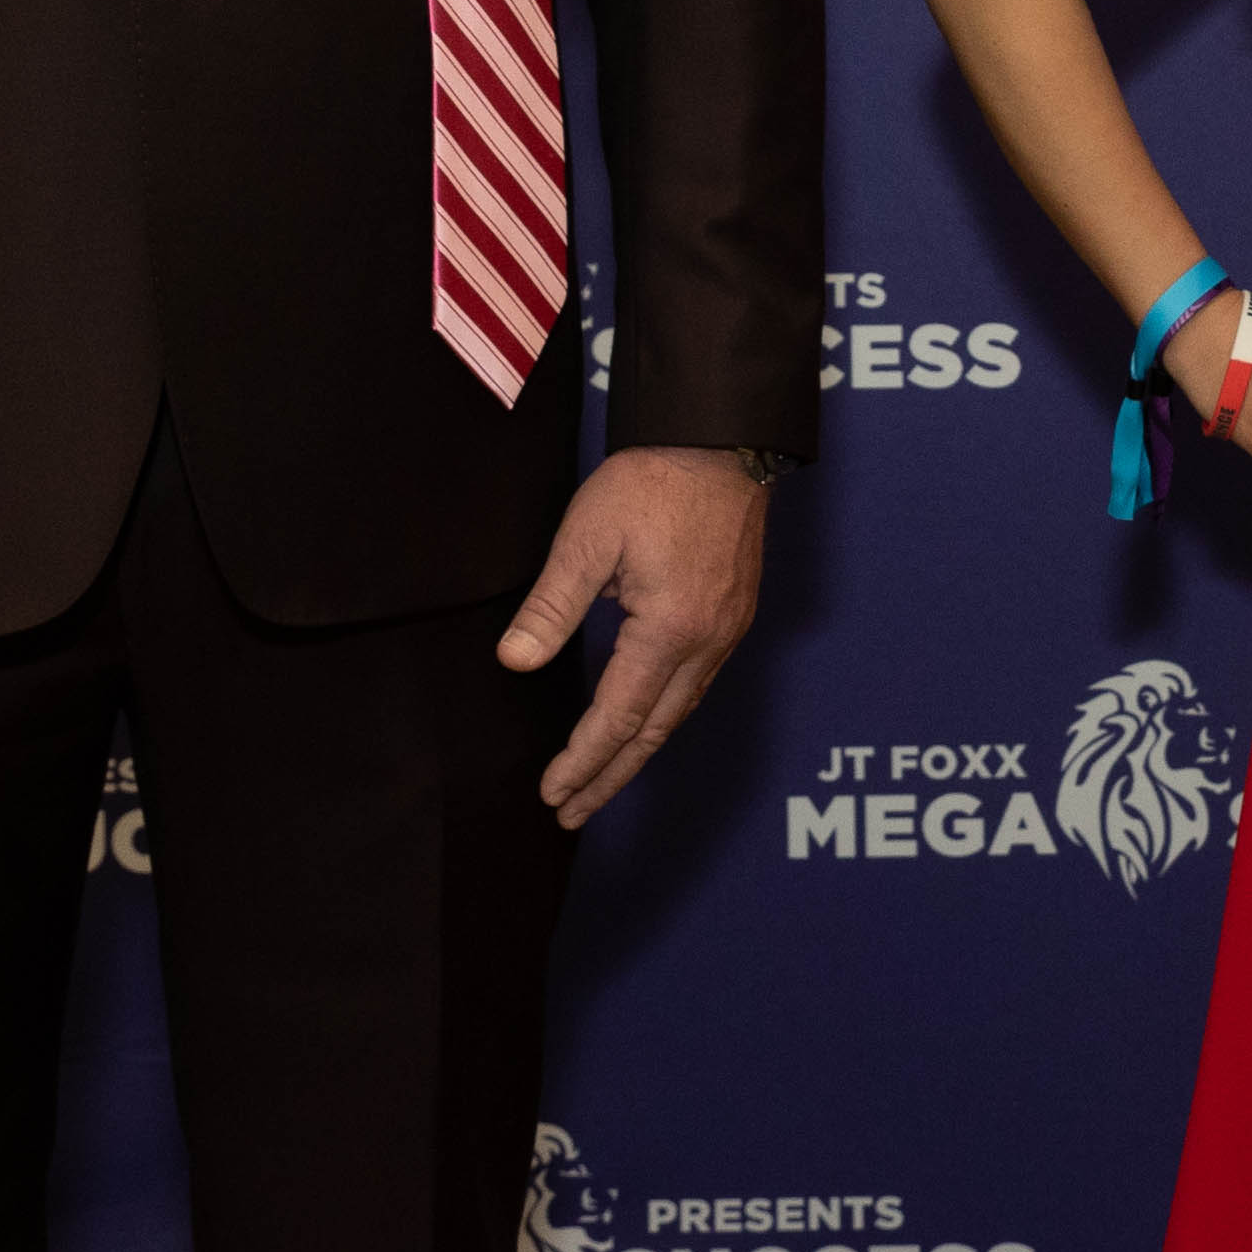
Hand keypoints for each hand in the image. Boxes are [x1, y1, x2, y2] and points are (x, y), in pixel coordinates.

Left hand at [504, 448, 769, 827]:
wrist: (722, 439)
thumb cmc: (653, 480)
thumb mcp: (586, 538)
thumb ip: (551, 606)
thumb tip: (515, 662)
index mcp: (669, 629)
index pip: (618, 716)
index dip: (583, 761)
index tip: (553, 794)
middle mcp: (707, 641)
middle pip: (655, 731)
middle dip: (610, 776)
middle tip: (573, 813)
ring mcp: (728, 630)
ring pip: (680, 711)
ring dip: (638, 751)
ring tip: (603, 779)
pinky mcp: (735, 613)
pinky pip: (698, 685)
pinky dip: (666, 717)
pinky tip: (646, 721)